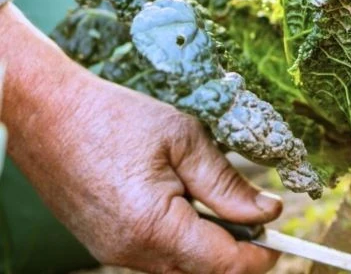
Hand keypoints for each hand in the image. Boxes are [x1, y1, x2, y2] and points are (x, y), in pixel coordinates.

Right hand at [1, 5, 280, 273]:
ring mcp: (115, 252)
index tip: (279, 234)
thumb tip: (267, 211)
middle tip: (256, 218)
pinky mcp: (106, 245)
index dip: (260, 255)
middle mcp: (132, 251)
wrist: (49, 115)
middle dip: (238, 253)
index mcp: (155, 225)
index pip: (224, 265)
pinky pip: (156, 258)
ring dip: (209, 247)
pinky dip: (182, 241)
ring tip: (218, 204)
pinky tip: (185, 205)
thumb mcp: (184, 139)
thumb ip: (226, 182)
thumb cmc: (115, 118)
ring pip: (180, 269)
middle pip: (203, 273)